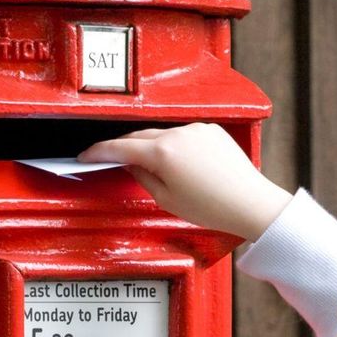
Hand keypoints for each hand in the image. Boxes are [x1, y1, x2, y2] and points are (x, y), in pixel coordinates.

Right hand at [77, 123, 292, 240]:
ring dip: (152, 146)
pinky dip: (174, 145)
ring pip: (162, 134)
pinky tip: (178, 164)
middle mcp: (179, 134)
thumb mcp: (166, 199)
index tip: (87, 155)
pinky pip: (183, 135)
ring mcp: (196, 130)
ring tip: (153, 169)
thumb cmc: (214, 206)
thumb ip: (142, 176)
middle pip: (140, 136)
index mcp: (163, 152)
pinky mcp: (211, 130)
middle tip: (113, 160)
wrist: (250, 202)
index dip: (98, 151)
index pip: (120, 147)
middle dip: (125, 147)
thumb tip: (131, 164)